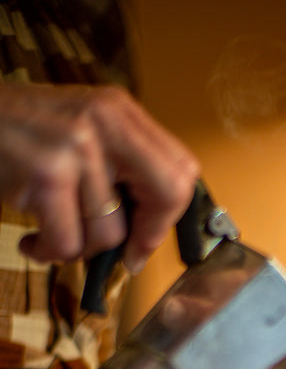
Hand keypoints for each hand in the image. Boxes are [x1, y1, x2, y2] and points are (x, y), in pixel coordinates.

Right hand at [0, 83, 199, 271]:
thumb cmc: (20, 137)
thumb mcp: (81, 135)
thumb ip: (120, 170)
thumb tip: (149, 235)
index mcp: (120, 112)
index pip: (182, 169)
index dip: (169, 214)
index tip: (147, 237)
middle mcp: (105, 121)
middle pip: (168, 194)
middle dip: (146, 236)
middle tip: (123, 255)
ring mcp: (77, 144)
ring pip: (109, 232)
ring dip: (78, 248)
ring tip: (51, 233)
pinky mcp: (48, 172)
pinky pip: (69, 241)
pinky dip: (49, 251)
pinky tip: (33, 240)